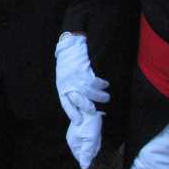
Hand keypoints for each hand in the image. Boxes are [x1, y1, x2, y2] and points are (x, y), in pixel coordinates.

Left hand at [55, 33, 108, 168]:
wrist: (69, 47)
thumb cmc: (67, 65)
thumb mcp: (64, 78)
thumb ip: (71, 90)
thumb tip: (81, 104)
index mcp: (62, 87)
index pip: (66, 104)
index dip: (72, 113)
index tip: (79, 122)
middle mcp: (68, 84)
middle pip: (79, 101)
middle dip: (89, 107)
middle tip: (96, 110)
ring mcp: (76, 78)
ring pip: (89, 93)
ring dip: (100, 97)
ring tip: (106, 97)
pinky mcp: (83, 71)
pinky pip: (94, 82)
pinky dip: (101, 85)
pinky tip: (105, 85)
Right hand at [66, 110, 104, 168]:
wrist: (89, 105)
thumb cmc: (89, 122)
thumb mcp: (90, 139)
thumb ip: (87, 154)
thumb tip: (84, 167)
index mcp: (73, 143)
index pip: (82, 158)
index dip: (90, 153)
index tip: (92, 142)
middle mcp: (73, 140)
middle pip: (86, 151)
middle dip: (93, 145)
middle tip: (94, 135)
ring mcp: (76, 134)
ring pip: (89, 144)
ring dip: (95, 139)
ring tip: (95, 130)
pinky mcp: (80, 130)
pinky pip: (89, 137)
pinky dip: (94, 134)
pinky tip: (94, 128)